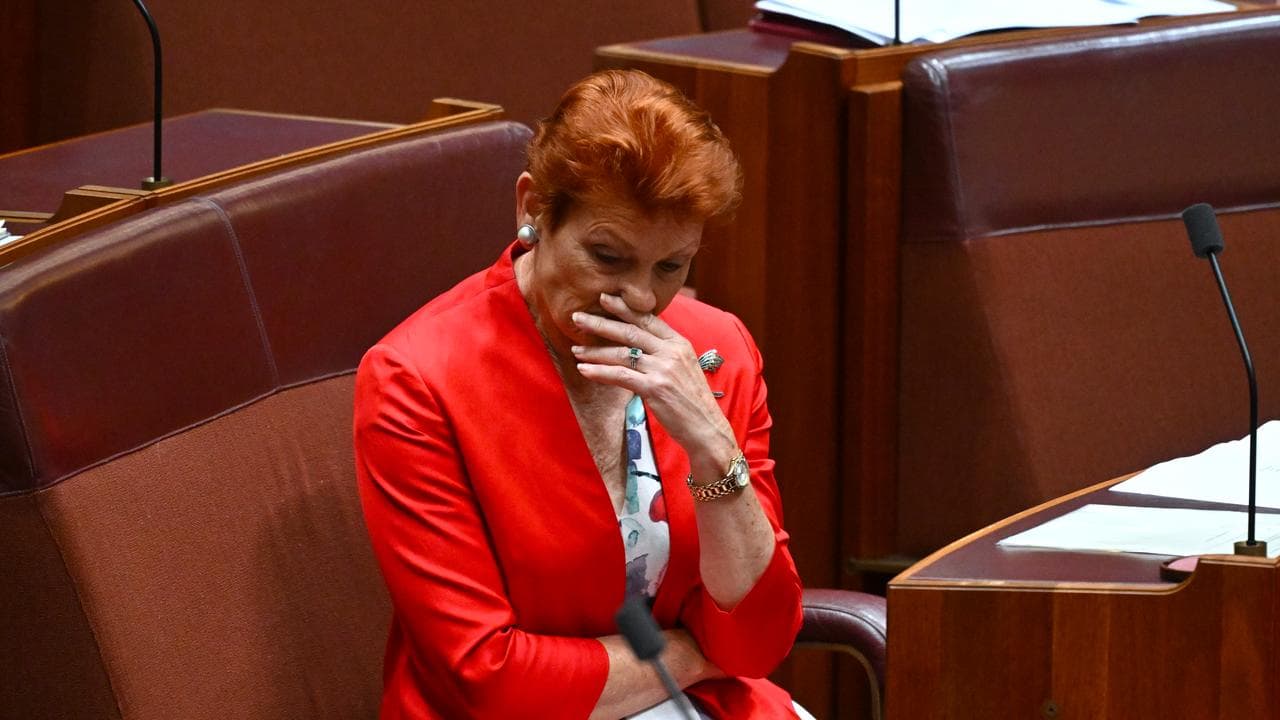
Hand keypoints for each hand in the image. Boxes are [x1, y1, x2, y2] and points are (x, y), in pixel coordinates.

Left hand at [570, 293, 735, 463]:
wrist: (707, 428)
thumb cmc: (693, 402)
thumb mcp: (684, 368)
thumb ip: (664, 353)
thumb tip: (639, 344)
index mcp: (679, 343)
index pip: (648, 319)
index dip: (624, 308)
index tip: (604, 298)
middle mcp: (672, 352)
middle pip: (630, 331)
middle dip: (601, 323)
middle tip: (577, 318)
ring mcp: (663, 369)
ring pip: (622, 353)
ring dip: (594, 351)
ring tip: (575, 349)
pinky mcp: (655, 388)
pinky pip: (621, 376)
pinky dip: (599, 372)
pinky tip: (583, 370)